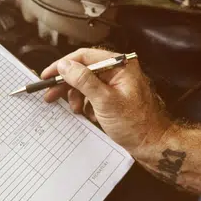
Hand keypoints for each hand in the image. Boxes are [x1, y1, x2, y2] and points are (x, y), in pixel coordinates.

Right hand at [41, 48, 171, 156]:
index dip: (63, 65)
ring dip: (77, 96)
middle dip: (67, 84)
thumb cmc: (136, 123)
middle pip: (83, 70)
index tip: (49, 74)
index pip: (84, 56)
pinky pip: (93, 94)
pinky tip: (87, 113)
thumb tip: (65, 65)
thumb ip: (84, 81)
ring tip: (76, 109)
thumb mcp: (105, 101)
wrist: (151, 144)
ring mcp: (116, 83)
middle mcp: (118, 70)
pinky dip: (86, 104)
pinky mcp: (114, 96)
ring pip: (86, 83)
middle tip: (51, 94)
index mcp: (120, 65)